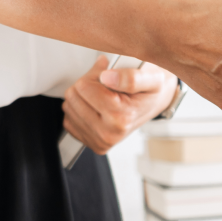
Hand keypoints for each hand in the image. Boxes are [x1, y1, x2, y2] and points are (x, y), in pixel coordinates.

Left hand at [62, 55, 178, 153]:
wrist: (153, 105)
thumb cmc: (149, 92)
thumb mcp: (151, 78)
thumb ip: (131, 76)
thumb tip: (107, 78)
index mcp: (121, 118)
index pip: (83, 86)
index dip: (95, 76)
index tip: (109, 79)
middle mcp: (109, 133)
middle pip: (73, 96)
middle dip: (87, 86)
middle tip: (106, 88)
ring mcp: (100, 141)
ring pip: (69, 106)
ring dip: (83, 98)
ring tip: (103, 98)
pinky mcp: (93, 144)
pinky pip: (69, 120)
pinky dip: (80, 111)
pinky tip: (97, 109)